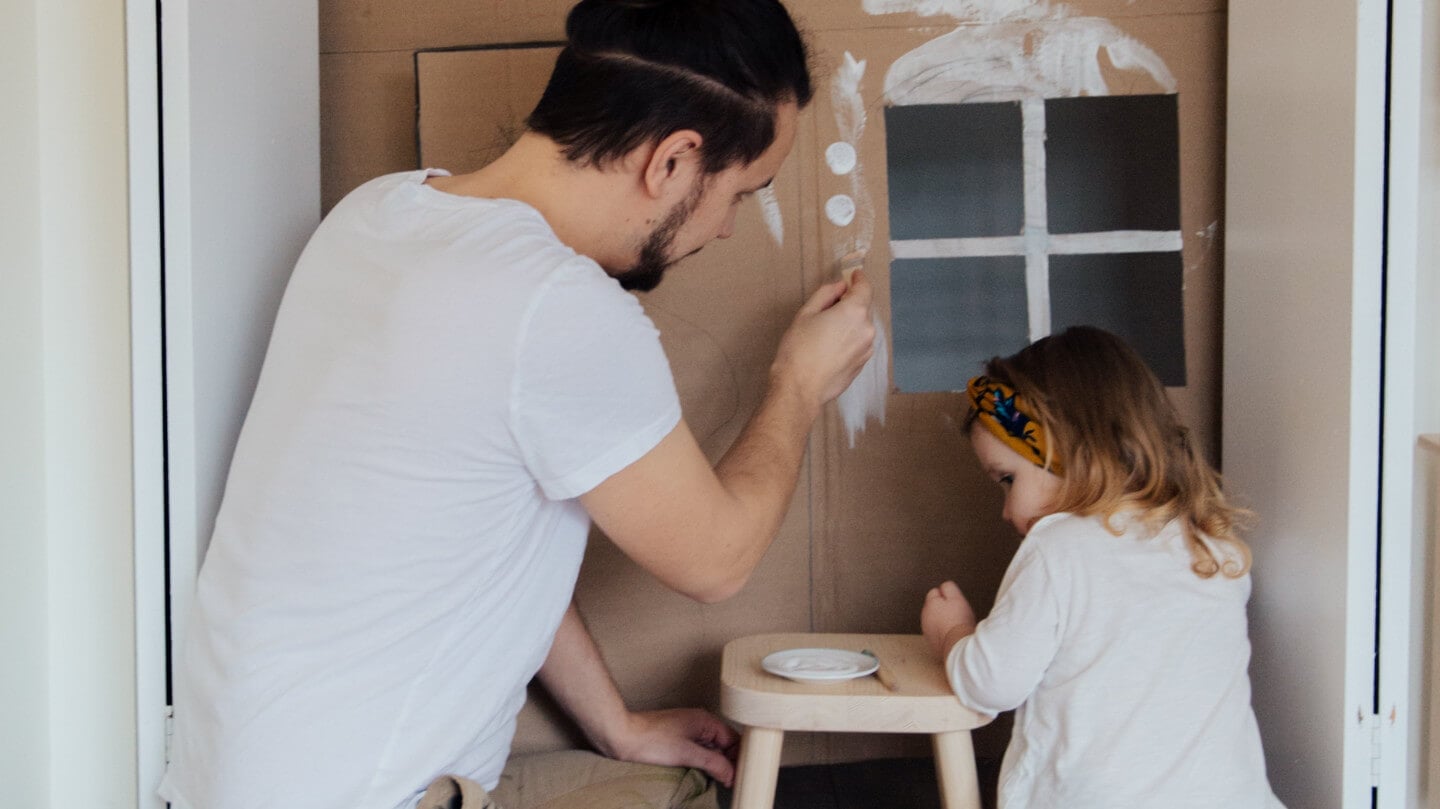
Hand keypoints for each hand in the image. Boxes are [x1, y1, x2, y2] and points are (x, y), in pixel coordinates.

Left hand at [603, 707, 740, 786]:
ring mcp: (688, 729)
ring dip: (716, 763)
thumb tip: (731, 774)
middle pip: (724, 743)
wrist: (623, 736)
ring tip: (720, 780)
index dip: (738, 758)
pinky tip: (703, 772)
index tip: (739, 776)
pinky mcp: (678, 737)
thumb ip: (714, 763)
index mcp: (705, 720)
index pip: (733, 739)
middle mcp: (699, 722)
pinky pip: (699, 749)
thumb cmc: (651, 740)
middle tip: (730, 781)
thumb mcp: (687, 754)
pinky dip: (704, 761)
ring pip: (712, 747)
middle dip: (729, 762)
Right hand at [770, 270, 876, 411]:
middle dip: (850, 303)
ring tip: (826, 332)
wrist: (800, 388)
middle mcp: (866, 329)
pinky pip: (859, 343)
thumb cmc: (799, 350)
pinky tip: (830, 347)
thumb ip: (826, 294)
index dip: (859, 279)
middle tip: (830, 307)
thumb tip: (840, 286)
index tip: (855, 275)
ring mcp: (866, 348)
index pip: (864, 288)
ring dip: (850, 323)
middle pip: (863, 308)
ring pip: (861, 327)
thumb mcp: (806, 314)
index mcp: (854, 312)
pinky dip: (850, 339)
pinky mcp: (862, 364)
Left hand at [922, 580, 976, 659]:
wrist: (958, 645)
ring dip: (943, 621)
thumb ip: (948, 588)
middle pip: (934, 608)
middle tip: (957, 614)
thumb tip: (945, 586)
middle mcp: (925, 618)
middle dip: (943, 608)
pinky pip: (938, 634)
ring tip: (956, 625)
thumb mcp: (956, 597)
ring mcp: (927, 632)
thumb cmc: (959, 621)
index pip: (934, 592)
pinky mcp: (932, 644)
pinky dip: (943, 634)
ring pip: (935, 621)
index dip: (946, 595)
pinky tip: (953, 635)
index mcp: (929, 604)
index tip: (954, 602)